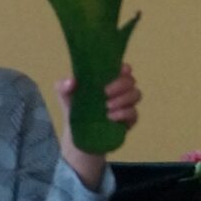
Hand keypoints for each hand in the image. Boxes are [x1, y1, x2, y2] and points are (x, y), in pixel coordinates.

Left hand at [55, 63, 138, 187]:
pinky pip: (134, 113)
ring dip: (123, 99)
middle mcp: (120, 89)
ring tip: (107, 106)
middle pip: (131, 81)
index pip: (124, 69)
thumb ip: (63, 85)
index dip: (125, 68)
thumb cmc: (74, 106)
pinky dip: (123, 113)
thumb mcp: (64, 94)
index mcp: (108, 78)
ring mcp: (127, 104)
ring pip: (136, 95)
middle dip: (120, 85)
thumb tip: (72, 81)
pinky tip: (111, 117)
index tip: (119, 72)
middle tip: (105, 92)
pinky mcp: (129, 119)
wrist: (76, 131)